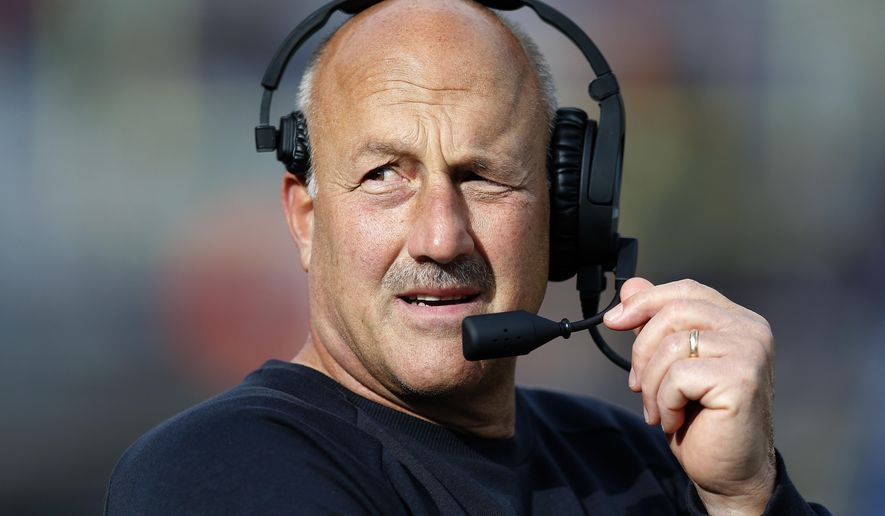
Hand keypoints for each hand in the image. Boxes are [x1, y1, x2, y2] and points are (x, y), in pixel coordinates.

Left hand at [604, 278, 776, 514]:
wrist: (729, 473)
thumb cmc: (702, 420)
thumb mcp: (671, 365)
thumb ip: (655, 324)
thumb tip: (630, 286)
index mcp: (737, 321)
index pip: (685, 290)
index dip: (646, 300)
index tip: (614, 320)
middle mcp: (750, 329)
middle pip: (674, 312)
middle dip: (642, 350)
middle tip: (637, 384)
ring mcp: (750, 352)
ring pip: (671, 347)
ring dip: (652, 385)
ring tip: (659, 409)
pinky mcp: (741, 378)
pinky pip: (678, 376)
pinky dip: (665, 401)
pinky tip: (674, 420)